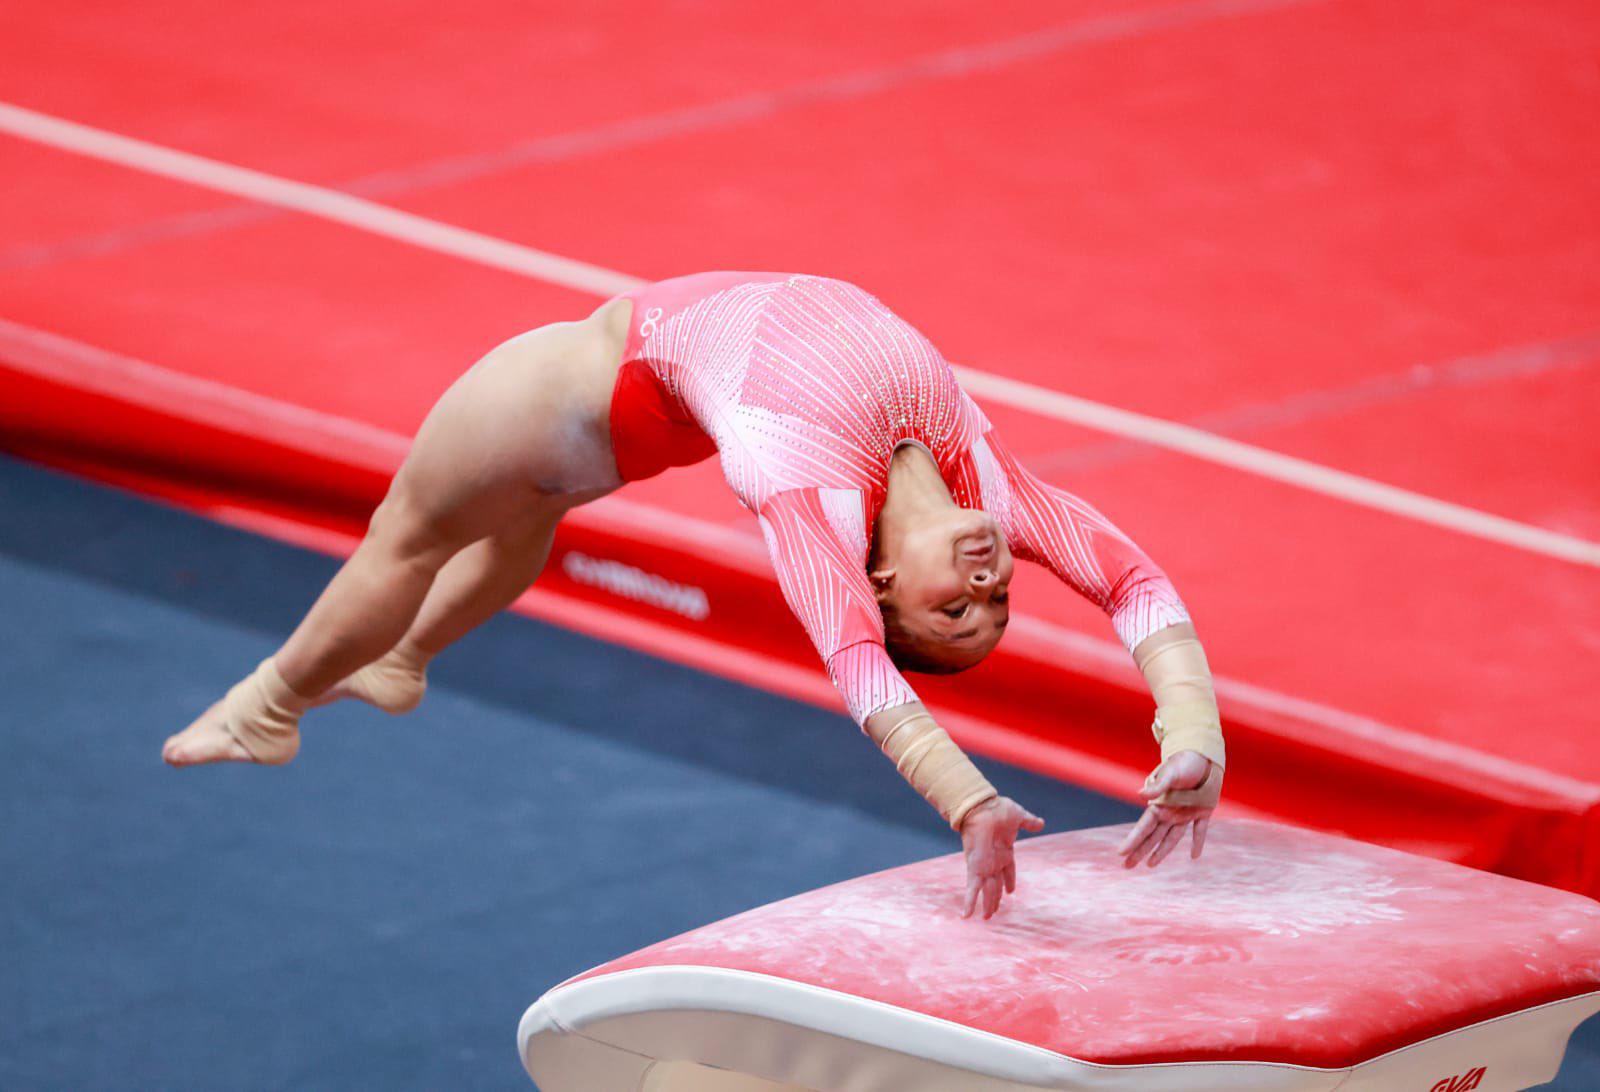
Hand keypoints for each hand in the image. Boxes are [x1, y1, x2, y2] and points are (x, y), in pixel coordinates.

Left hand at [959, 796, 1044, 919]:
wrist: (983, 806)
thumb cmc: (999, 809)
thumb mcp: (1019, 817)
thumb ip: (1029, 822)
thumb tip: (1041, 823)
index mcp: (1004, 850)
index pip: (1008, 870)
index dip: (1009, 881)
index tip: (1011, 891)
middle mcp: (994, 860)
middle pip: (996, 884)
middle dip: (996, 898)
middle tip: (995, 911)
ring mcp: (984, 865)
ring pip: (987, 890)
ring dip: (987, 904)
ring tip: (987, 918)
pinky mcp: (975, 868)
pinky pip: (972, 889)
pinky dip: (970, 902)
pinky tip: (966, 915)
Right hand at [1117, 751, 1221, 868]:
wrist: (1202, 756)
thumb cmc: (1183, 762)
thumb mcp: (1169, 773)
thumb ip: (1157, 786)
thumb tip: (1140, 795)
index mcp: (1160, 804)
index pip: (1144, 827)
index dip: (1133, 841)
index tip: (1121, 853)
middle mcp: (1170, 812)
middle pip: (1153, 836)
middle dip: (1140, 851)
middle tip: (1127, 866)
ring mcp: (1185, 813)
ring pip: (1171, 838)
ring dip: (1161, 851)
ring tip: (1150, 865)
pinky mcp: (1202, 811)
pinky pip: (1199, 830)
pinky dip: (1197, 842)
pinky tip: (1194, 856)